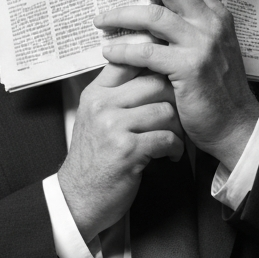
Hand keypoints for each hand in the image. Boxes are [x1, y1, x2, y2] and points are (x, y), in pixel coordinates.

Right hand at [56, 63, 183, 240]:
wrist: (79, 197)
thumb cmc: (93, 158)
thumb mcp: (94, 118)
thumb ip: (115, 95)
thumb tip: (148, 70)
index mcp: (95, 94)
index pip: (127, 61)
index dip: (154, 60)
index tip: (170, 68)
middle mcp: (102, 106)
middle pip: (154, 83)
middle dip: (174, 99)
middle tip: (179, 113)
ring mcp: (113, 128)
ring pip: (164, 110)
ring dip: (177, 127)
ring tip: (174, 138)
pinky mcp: (127, 151)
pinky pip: (166, 137)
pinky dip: (175, 147)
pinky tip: (170, 154)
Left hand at [94, 0, 258, 169]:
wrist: (235, 124)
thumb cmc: (217, 89)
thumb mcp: (209, 48)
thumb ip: (188, 26)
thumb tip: (154, 7)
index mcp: (218, 14)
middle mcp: (212, 23)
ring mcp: (202, 44)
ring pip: (153, 16)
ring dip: (120, 16)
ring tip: (99, 21)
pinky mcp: (189, 68)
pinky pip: (147, 52)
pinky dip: (124, 51)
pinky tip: (108, 53)